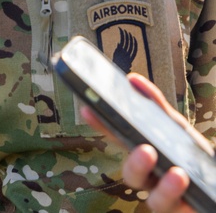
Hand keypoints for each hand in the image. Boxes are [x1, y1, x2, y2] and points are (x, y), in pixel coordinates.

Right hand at [81, 73, 209, 212]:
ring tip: (177, 173)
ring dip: (164, 188)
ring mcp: (165, 196)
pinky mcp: (181, 210)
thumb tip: (133, 81)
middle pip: (132, 176)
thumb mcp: (178, 129)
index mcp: (145, 153)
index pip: (119, 141)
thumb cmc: (193, 157)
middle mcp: (152, 177)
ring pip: (153, 200)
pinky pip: (174, 208)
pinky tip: (183, 179)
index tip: (88, 110)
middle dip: (136, 165)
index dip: (102, 127)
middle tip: (146, 150)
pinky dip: (176, 194)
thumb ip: (157, 107)